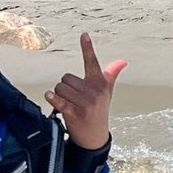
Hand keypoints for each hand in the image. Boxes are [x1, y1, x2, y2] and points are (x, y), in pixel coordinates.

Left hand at [45, 32, 125, 150]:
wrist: (95, 137)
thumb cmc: (99, 111)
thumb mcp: (107, 93)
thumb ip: (111, 75)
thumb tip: (122, 62)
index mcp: (100, 84)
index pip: (92, 62)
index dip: (87, 48)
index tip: (84, 35)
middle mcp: (94, 91)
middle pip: (66, 78)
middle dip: (66, 87)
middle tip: (74, 98)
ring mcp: (85, 102)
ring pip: (60, 88)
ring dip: (60, 95)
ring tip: (69, 104)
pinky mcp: (74, 112)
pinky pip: (59, 100)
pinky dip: (53, 98)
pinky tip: (50, 96)